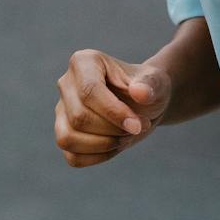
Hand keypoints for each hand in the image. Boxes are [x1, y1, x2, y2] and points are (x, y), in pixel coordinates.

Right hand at [54, 50, 171, 167]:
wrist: (145, 103)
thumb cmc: (148, 88)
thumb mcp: (157, 82)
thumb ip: (151, 85)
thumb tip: (140, 93)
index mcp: (84, 61)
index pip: (89, 91)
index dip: (114, 113)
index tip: (138, 125)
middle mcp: (66, 84)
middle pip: (79, 118)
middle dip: (112, 130)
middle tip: (138, 127)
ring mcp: (62, 111)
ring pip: (67, 139)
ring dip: (103, 145)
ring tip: (126, 136)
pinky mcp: (64, 133)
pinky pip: (72, 157)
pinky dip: (97, 157)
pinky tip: (116, 146)